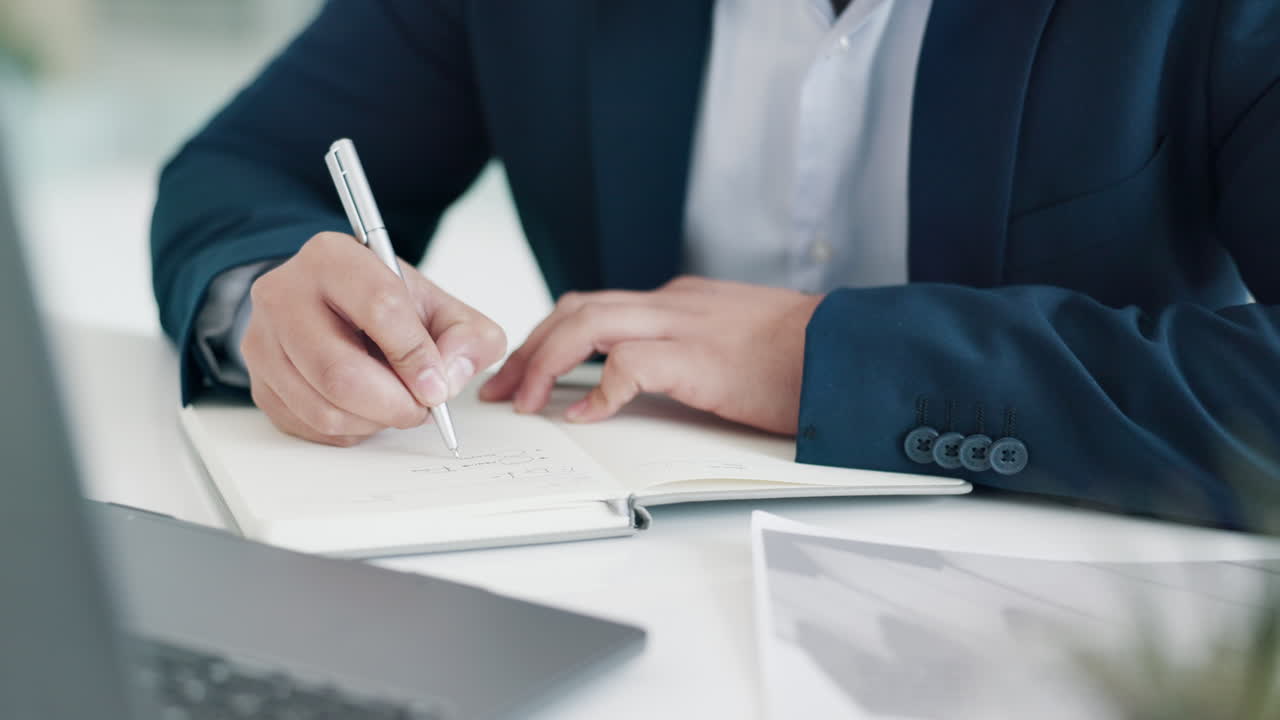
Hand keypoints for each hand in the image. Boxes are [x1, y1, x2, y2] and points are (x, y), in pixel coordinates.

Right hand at [241, 232, 505, 445]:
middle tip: (420, 409)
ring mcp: (263, 341)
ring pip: (322, 408)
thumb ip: (468, 339)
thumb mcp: (443, 308)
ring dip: (372, 422)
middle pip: (339, 371)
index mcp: (334, 257)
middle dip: (393, 404)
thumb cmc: (389, 306)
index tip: (438, 388)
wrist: (335, 308)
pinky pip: (307, 426)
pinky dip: (348, 431)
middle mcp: (284, 293)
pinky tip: (364, 409)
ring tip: (394, 405)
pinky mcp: (258, 383)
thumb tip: (448, 379)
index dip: (416, 358)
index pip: (379, 308)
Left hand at [479, 276, 823, 435]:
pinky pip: (627, 367)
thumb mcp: (736, 341)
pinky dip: (597, 391)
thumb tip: (651, 382)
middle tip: (501, 388)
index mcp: (680, 302)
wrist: (850, 352)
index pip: (596, 306)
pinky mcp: (697, 358)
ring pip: (586, 325)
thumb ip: (692, 349)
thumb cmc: (804, 356)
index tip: (525, 370)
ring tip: (524, 402)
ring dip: (544, 364)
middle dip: (529, 348)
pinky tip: (583, 417)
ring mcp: (682, 326)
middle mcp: (672, 304)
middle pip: (576, 309)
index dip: (550, 337)